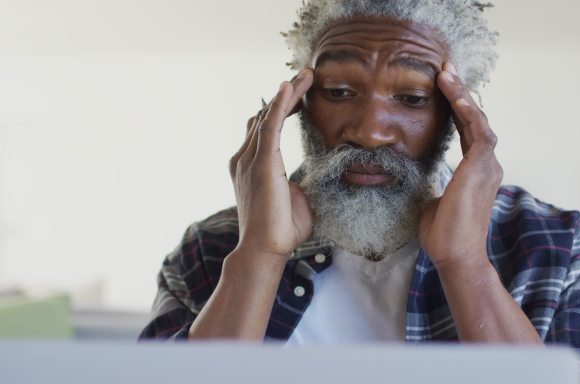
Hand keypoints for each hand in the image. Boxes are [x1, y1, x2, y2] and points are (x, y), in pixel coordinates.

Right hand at [229, 69, 313, 263]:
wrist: (266, 249)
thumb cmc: (282, 230)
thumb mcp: (297, 198)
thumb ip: (304, 182)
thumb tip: (323, 176)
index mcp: (253, 165)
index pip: (265, 127)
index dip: (281, 108)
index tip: (299, 96)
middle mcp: (245, 158)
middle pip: (265, 116)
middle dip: (286, 95)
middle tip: (306, 77)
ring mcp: (250, 159)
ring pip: (268, 116)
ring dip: (288, 93)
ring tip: (306, 75)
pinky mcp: (261, 163)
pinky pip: (270, 126)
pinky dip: (279, 105)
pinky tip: (289, 87)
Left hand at [418, 62, 502, 269]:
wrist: (455, 256)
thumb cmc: (444, 235)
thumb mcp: (433, 200)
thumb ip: (433, 184)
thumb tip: (419, 177)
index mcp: (476, 171)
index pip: (467, 132)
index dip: (456, 109)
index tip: (442, 89)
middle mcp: (487, 165)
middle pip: (474, 120)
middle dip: (459, 94)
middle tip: (444, 71)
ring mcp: (488, 165)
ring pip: (478, 120)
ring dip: (462, 96)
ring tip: (446, 74)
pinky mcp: (483, 167)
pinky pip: (478, 130)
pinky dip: (468, 111)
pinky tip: (454, 95)